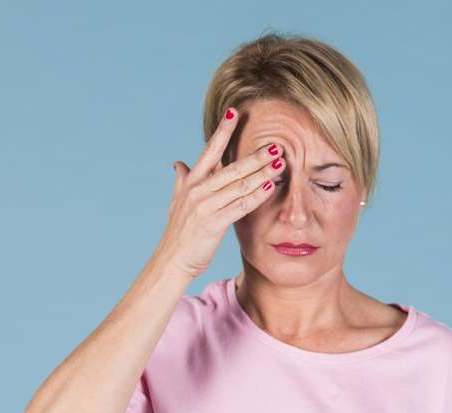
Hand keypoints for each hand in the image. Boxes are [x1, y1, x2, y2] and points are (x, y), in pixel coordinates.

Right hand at [158, 107, 285, 279]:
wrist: (171, 261)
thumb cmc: (179, 233)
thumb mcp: (177, 202)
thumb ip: (181, 181)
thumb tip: (178, 163)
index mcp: (190, 182)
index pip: (209, 151)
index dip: (222, 131)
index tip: (234, 111)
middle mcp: (197, 190)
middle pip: (231, 167)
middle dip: (255, 155)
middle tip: (275, 144)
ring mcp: (205, 205)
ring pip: (239, 185)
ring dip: (261, 173)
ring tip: (280, 163)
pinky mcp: (213, 222)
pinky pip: (240, 206)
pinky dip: (256, 196)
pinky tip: (270, 188)